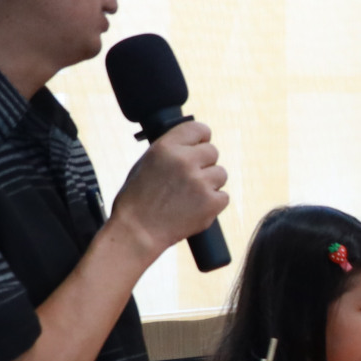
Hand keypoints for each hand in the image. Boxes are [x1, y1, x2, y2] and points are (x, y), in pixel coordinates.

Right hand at [110, 119, 227, 259]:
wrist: (137, 231)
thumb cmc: (137, 199)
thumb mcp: (146, 163)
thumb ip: (170, 150)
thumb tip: (192, 143)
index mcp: (166, 147)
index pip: (199, 129)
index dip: (201, 139)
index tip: (200, 146)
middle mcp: (185, 161)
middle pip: (213, 152)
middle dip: (204, 164)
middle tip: (190, 179)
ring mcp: (200, 182)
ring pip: (221, 174)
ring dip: (210, 184)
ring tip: (189, 196)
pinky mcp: (211, 202)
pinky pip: (223, 196)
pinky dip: (213, 203)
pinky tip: (194, 208)